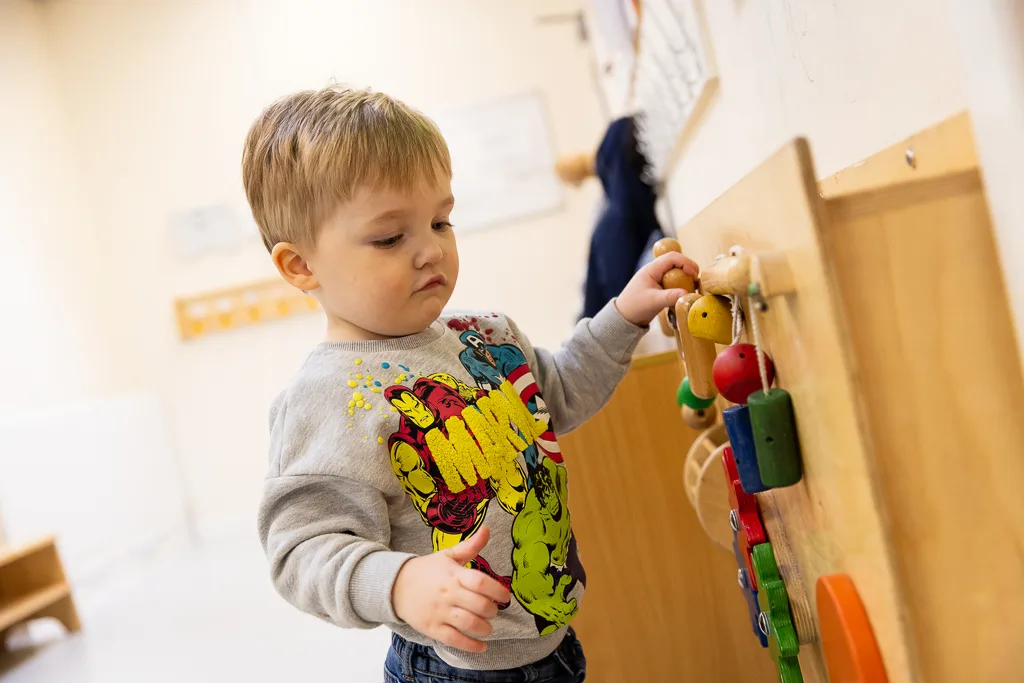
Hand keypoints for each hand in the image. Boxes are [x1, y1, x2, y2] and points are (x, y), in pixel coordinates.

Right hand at [391, 527, 509, 652]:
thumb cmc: (427, 570)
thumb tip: (488, 529)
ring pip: (469, 624)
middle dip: (492, 611)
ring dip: (484, 628)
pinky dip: (471, 646)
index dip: (497, 590)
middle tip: (493, 611)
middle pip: (479, 605)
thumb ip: (470, 546)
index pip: (480, 582)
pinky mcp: (432, 628)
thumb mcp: (447, 555)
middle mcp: (448, 593)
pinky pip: (454, 640)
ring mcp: (440, 612)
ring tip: (487, 627)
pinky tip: (481, 646)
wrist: (395, 585)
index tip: (505, 596)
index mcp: (453, 574)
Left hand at [615, 252, 699, 325]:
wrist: (624, 318)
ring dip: (685, 278)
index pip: (672, 257)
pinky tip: (685, 294)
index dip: (686, 262)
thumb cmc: (634, 307)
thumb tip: (686, 294)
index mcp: (651, 269)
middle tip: (696, 280)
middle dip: (688, 268)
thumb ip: (669, 297)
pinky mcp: (659, 287)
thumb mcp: (653, 302)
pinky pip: (673, 282)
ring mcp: (657, 279)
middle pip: (676, 262)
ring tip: (693, 287)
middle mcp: (654, 271)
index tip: (694, 274)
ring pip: (675, 272)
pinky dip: (681, 285)